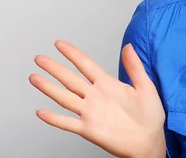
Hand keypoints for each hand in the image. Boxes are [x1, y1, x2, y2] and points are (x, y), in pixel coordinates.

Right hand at [29, 40, 165, 157]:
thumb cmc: (150, 114)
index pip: (86, 65)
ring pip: (65, 98)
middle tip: (40, 58)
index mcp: (108, 84)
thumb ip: (134, 67)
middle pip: (71, 79)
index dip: (73, 54)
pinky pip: (68, 123)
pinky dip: (54, 119)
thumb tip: (128, 46)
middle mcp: (96, 97)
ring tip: (35, 77)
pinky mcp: (89, 129)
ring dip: (49, 88)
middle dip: (55, 68)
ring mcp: (91, 113)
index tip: (60, 44)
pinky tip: (42, 112)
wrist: (150, 140)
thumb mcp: (145, 86)